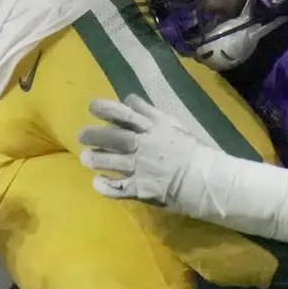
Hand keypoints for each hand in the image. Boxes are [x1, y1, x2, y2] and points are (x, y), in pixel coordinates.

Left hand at [78, 96, 211, 204]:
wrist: (206, 179)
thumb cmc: (192, 150)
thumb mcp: (173, 124)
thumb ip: (149, 112)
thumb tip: (128, 100)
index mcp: (154, 128)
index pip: (125, 115)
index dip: (106, 109)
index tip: (92, 107)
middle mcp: (145, 146)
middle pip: (114, 138)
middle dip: (94, 135)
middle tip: (81, 135)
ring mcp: (142, 168)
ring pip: (112, 162)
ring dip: (96, 159)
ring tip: (86, 158)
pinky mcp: (142, 189)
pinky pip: (118, 188)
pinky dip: (105, 186)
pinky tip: (97, 183)